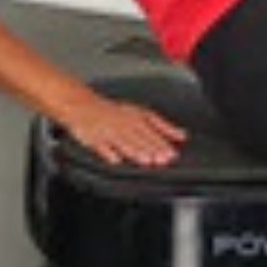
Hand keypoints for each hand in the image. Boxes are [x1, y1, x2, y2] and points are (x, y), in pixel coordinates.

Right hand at [60, 90, 187, 167]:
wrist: (84, 105)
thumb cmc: (116, 112)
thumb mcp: (142, 114)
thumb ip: (163, 126)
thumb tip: (183, 136)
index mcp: (136, 116)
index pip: (152, 130)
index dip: (163, 142)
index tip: (172, 152)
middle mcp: (124, 123)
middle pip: (140, 138)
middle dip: (152, 149)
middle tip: (163, 159)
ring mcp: (108, 131)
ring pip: (124, 143)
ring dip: (135, 151)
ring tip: (146, 161)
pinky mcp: (94, 139)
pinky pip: (102, 147)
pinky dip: (109, 153)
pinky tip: (116, 160)